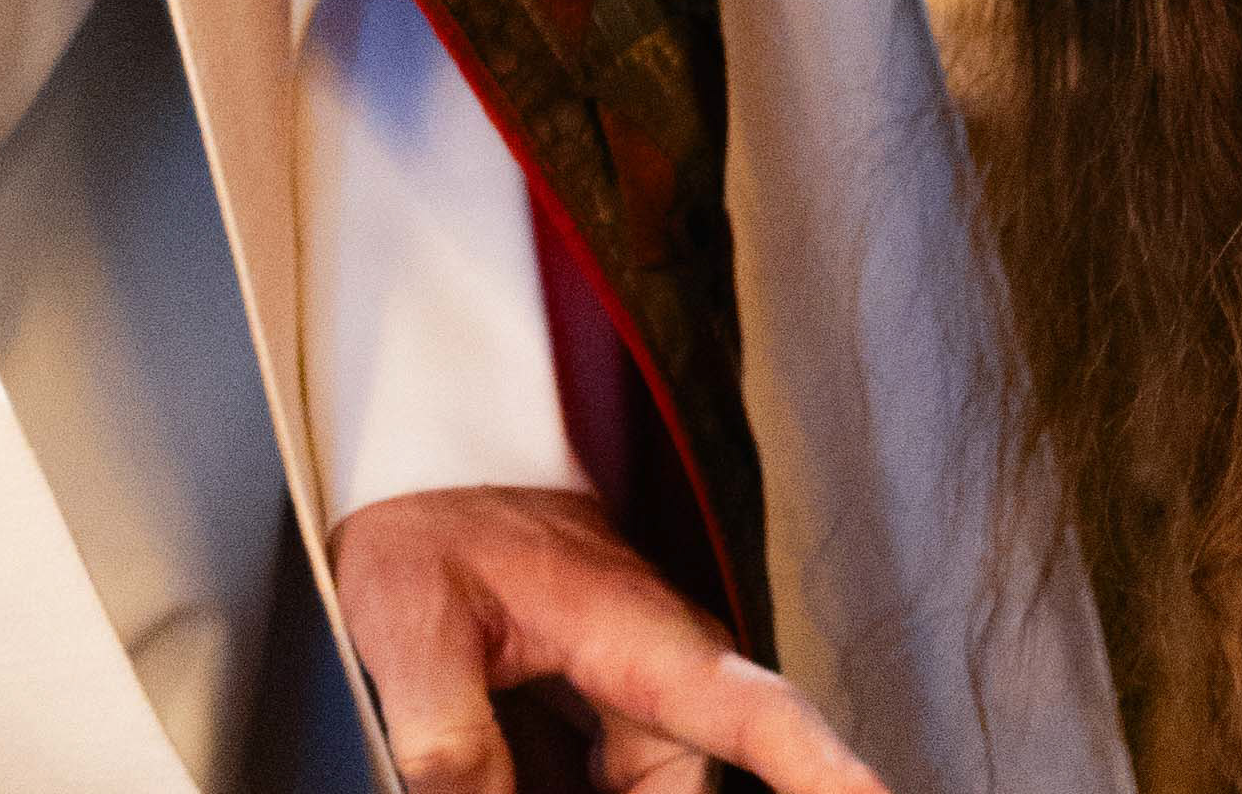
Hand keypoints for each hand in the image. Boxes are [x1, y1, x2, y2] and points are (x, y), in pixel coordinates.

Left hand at [331, 486, 883, 793]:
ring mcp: (637, 711)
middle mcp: (665, 682)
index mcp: (646, 642)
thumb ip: (449, 739)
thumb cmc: (434, 528)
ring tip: (516, 742)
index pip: (763, 718)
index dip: (827, 774)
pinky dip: (557, 793)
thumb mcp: (413, 626)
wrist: (428, 478)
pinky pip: (608, 792)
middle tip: (530, 776)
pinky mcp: (602, 732)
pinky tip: (509, 773)